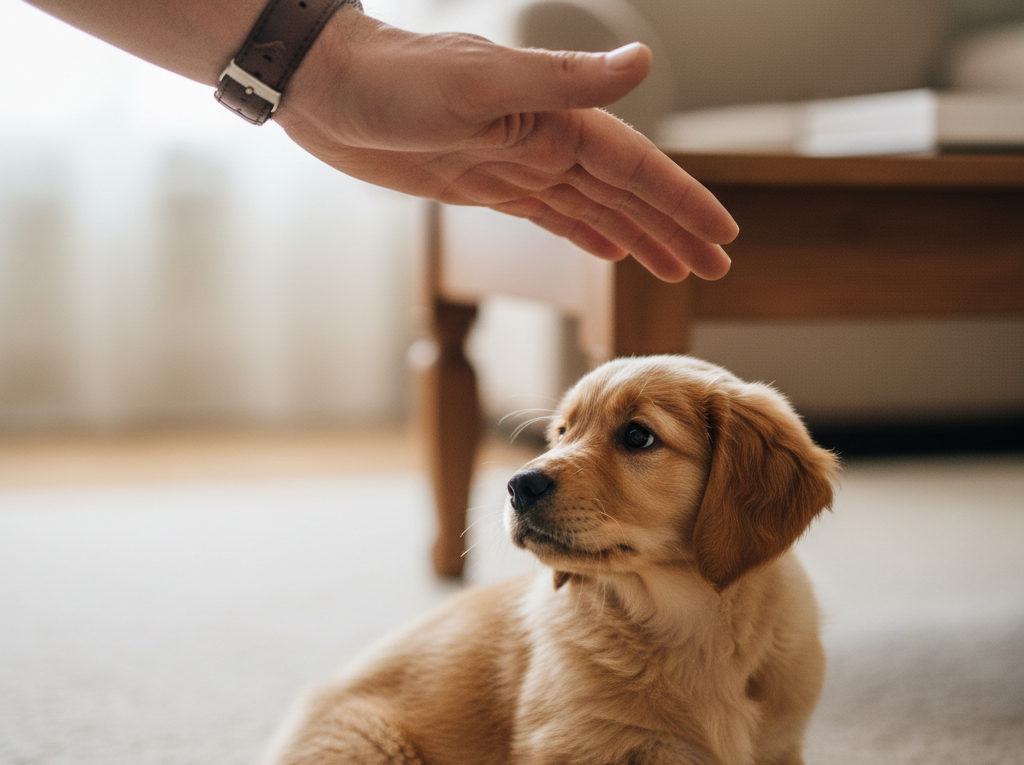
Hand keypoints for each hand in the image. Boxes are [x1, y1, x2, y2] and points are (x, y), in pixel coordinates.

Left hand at [276, 8, 737, 282]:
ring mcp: (516, 165)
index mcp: (554, 119)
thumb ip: (562, 81)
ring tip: (676, 269)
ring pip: (595, 210)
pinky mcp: (485, 185)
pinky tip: (609, 249)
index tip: (722, 235)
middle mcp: (545, 142)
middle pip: (626, 195)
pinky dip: (585, 233)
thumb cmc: (392, 79)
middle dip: (673, 230)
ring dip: (638, 238)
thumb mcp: (478, 80)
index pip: (636, 169)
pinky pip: (551, 216)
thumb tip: (642, 64)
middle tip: (716, 268)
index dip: (682, 203)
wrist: (327, 89)